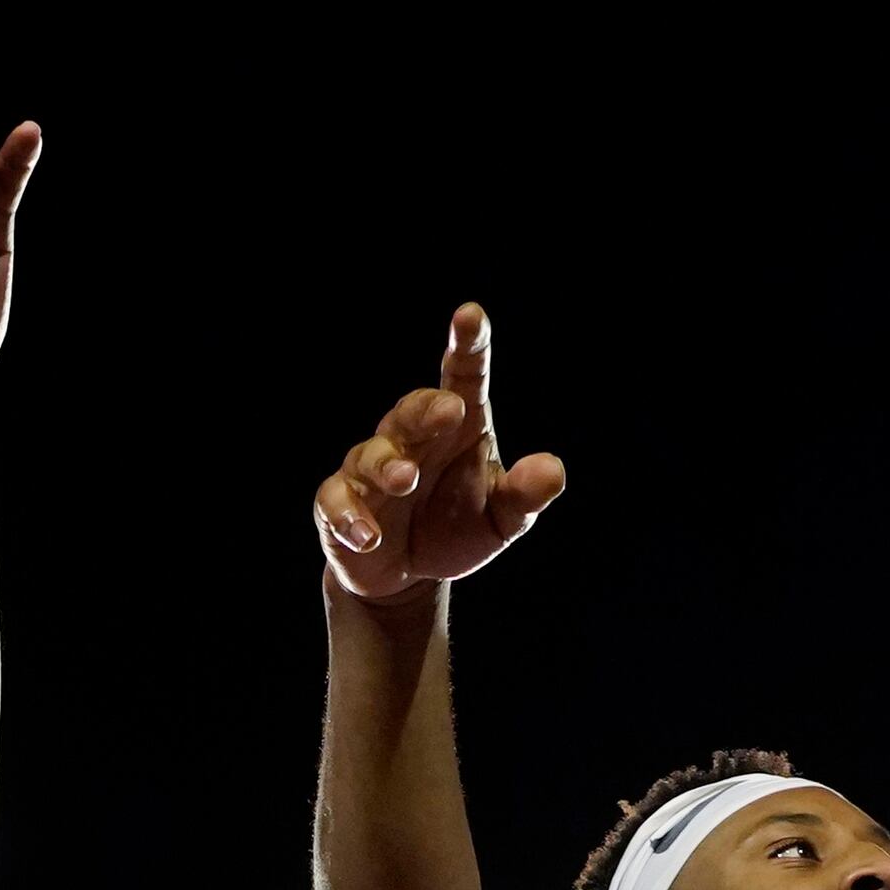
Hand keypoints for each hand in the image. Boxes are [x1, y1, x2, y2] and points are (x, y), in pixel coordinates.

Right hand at [314, 307, 564, 603]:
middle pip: (413, 410)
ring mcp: (370, 470)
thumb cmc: (456, 529)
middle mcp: (411, 439)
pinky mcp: (339, 504)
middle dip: (427, 409)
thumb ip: (525, 494)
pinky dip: (350, 515)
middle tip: (448, 412)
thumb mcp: (502, 519)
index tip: (470, 315)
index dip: (467, 345)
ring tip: (405, 479)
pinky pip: (337, 500)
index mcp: (456, 428)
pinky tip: (369, 535)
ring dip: (387, 465)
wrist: (407, 575)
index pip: (462, 375)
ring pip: (370, 453)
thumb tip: (552, 470)